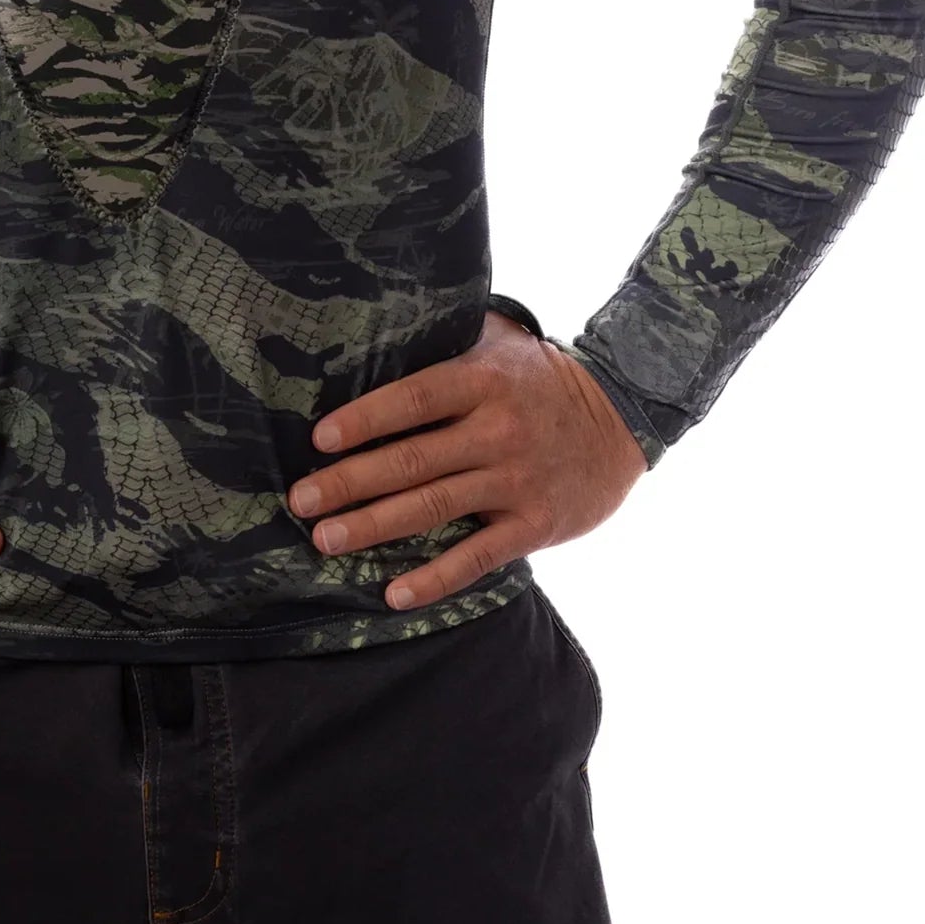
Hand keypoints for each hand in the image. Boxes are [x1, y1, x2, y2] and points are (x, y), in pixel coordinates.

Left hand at [286, 309, 645, 611]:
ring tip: (326, 539)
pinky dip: (435, 578)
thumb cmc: (539, 376)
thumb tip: (374, 329)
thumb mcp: (498, 342)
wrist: (623, 415)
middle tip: (300, 499)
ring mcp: (516, 480)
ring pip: (434, 507)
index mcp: (482, 381)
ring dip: (375, 527)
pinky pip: (478, 556)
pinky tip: (394, 593)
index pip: (412, 400)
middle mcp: (496, 431)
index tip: (319, 439)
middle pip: (411, 459)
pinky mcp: (534, 523)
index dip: (364, 420)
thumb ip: (446, 339)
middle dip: (349, 482)